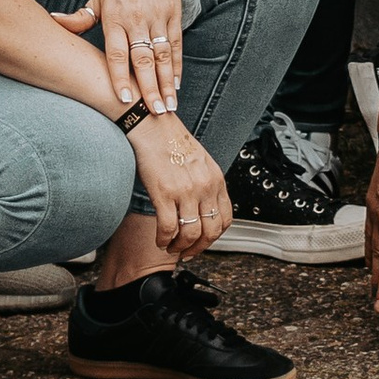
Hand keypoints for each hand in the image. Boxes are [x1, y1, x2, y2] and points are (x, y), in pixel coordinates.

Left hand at [51, 0, 187, 113]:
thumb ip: (79, 17)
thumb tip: (52, 22)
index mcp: (115, 16)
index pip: (117, 52)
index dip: (120, 76)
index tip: (123, 99)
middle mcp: (137, 17)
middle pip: (143, 58)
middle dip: (149, 88)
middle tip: (153, 113)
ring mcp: (158, 15)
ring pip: (163, 55)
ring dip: (167, 82)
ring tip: (169, 106)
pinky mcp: (173, 12)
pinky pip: (176, 44)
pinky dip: (178, 65)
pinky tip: (178, 83)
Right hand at [128, 109, 229, 259]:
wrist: (152, 125)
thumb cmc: (172, 142)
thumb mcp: (200, 162)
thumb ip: (205, 184)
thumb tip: (203, 209)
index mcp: (216, 179)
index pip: (225, 219)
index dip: (214, 238)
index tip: (202, 243)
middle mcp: (205, 186)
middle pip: (210, 232)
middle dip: (198, 248)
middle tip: (185, 252)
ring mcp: (186, 190)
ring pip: (191, 234)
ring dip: (180, 247)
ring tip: (170, 247)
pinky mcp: (165, 192)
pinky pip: (168, 228)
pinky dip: (164, 240)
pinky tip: (160, 239)